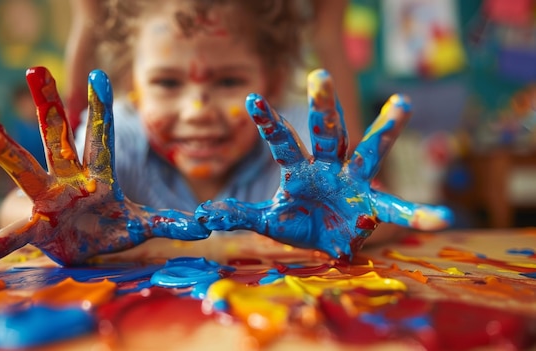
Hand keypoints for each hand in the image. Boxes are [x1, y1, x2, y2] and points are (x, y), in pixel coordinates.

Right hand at [0, 67, 209, 267]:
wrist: (82, 250)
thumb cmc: (109, 228)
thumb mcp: (141, 226)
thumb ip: (170, 223)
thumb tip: (205, 227)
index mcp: (97, 176)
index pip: (101, 137)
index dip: (101, 109)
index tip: (101, 76)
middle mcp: (69, 180)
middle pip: (58, 137)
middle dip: (51, 106)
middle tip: (37, 70)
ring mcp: (49, 200)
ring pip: (25, 166)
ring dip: (3, 146)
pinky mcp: (37, 227)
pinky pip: (13, 235)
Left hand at [196, 69, 452, 259]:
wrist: (326, 242)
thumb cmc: (299, 223)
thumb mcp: (269, 221)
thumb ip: (241, 215)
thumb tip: (205, 214)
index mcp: (300, 170)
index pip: (283, 143)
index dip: (269, 123)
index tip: (253, 98)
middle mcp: (329, 167)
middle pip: (327, 133)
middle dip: (323, 108)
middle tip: (319, 77)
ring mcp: (353, 183)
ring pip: (368, 150)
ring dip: (384, 129)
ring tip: (402, 101)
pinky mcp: (372, 206)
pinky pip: (396, 210)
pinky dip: (418, 215)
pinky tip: (443, 218)